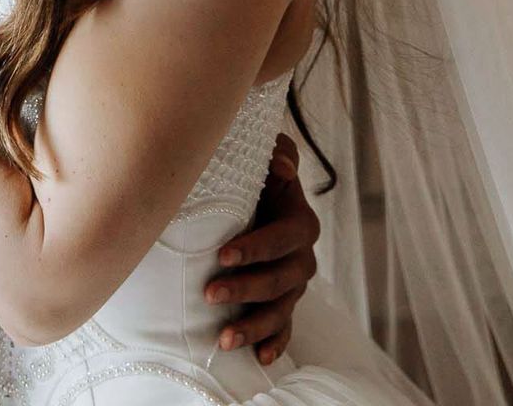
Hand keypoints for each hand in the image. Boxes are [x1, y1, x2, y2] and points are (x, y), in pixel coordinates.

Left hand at [207, 134, 318, 364]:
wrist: (255, 198)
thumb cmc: (253, 175)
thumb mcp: (264, 158)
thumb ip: (278, 153)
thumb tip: (282, 166)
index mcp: (299, 221)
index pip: (283, 238)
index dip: (256, 248)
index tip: (222, 255)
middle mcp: (302, 256)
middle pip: (280, 279)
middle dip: (245, 289)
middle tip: (209, 293)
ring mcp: (293, 284)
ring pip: (280, 310)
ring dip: (254, 326)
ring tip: (223, 339)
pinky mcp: (284, 303)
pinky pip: (284, 328)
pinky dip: (274, 344)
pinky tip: (259, 359)